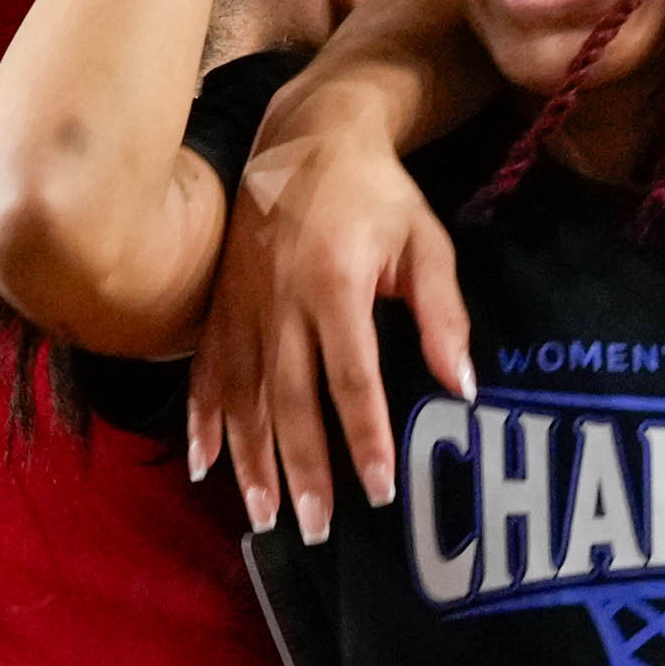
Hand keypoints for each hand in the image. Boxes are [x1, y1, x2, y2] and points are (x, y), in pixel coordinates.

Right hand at [189, 82, 473, 539]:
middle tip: (315, 529)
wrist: (306, 136)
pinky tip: (201, 463)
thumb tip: (463, 387)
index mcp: (336, 280)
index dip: (366, 436)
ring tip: (264, 515)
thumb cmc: (379, 195)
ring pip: (241, 392)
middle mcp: (281, 296)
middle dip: (302, 467)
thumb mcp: (427, 242)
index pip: (352, 376)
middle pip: (288, 397)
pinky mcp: (219, 301)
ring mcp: (242, 300)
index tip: (380, 488)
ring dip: (250, 458)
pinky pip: (206, 367)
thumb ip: (443, 315)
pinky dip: (200, 417)